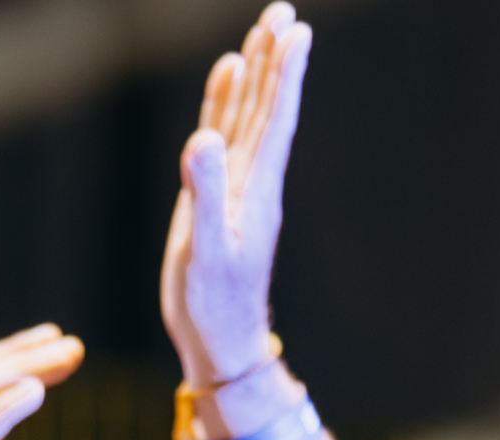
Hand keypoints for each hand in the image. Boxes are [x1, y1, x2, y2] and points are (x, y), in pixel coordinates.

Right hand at [161, 7, 311, 379]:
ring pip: (247, 115)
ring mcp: (234, 186)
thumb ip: (205, 195)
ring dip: (256, 73)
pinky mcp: (215, 195)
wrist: (221, 346)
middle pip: (268, 107)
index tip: (296, 32)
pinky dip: (224, 102)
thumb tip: (203, 140)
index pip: (276, 120)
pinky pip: (222, 137)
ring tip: (263, 28)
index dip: (285, 75)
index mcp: (255, 189)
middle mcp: (250, 180)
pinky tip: (227, 74)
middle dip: (275, 59)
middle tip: (283, 11)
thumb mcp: (205, 252)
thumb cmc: (214, 307)